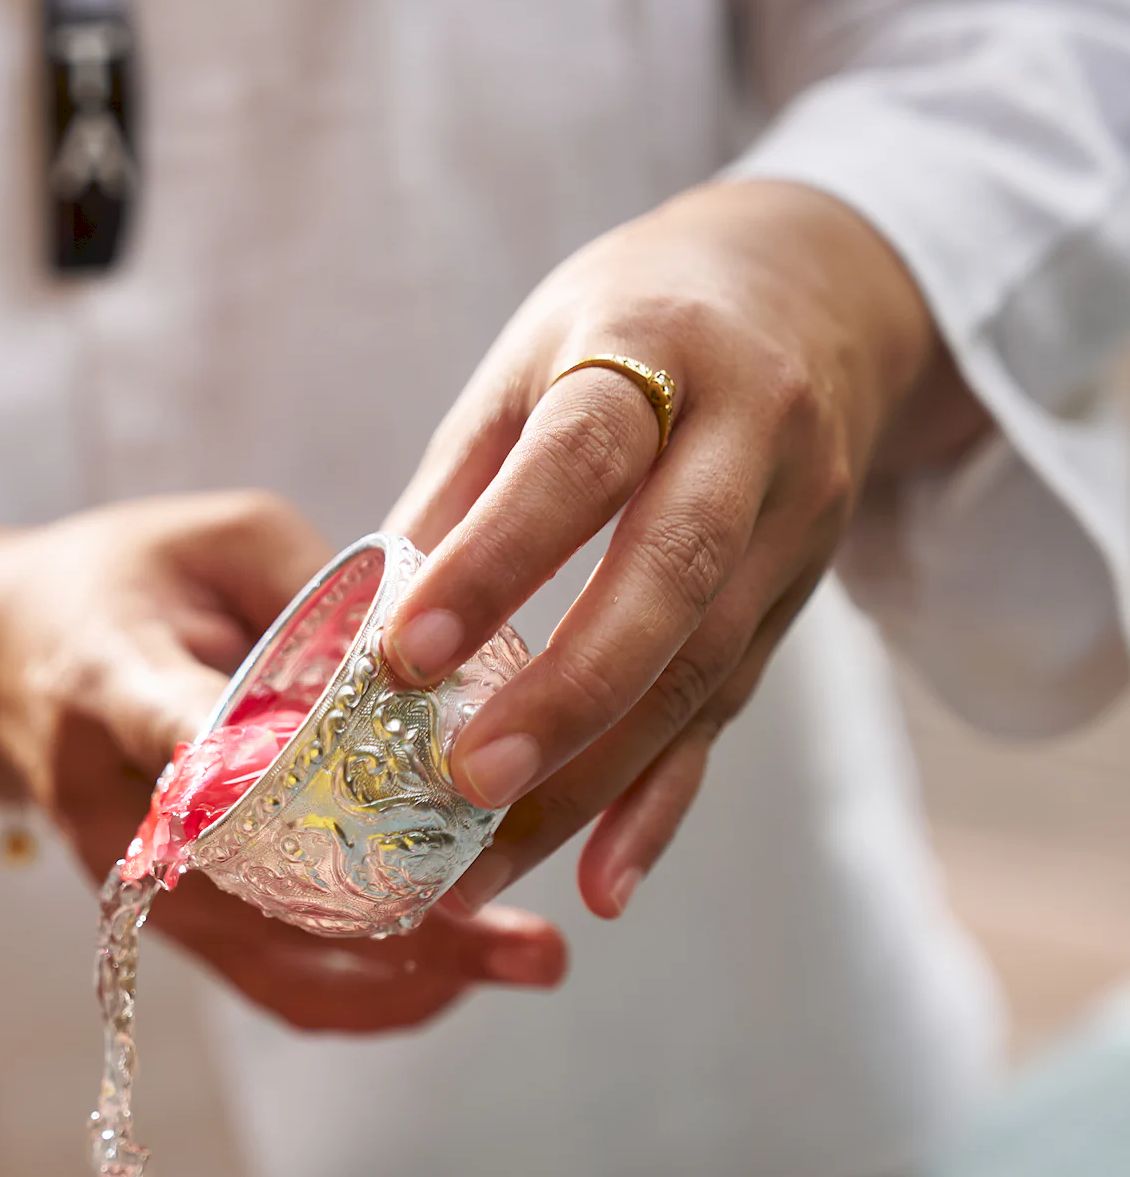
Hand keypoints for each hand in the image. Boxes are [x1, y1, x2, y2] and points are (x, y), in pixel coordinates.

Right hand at [0, 494, 564, 1028]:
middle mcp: (123, 808)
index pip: (178, 727)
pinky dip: (372, 994)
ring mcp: (146, 883)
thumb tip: (443, 661)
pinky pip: (273, 984)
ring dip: (413, 977)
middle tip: (528, 931)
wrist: (4, 661)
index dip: (264, 763)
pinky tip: (467, 976)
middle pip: (262, 886)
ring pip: (278, 962)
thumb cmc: (125, 581)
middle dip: (406, 917)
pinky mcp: (175, 920)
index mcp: (111, 679)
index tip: (366, 798)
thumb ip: (322, 590)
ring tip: (531, 961)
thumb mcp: (218, 537)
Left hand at [383, 180, 985, 916]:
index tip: (407, 655)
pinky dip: (658, 807)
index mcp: (662, 347)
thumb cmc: (635, 323)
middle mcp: (754, 436)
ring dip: (592, 783)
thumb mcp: (535, 357)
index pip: (582, 461)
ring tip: (484, 864)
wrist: (815, 292)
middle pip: (670, 582)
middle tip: (463, 784)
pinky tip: (600, 884)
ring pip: (701, 672)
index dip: (498, 562)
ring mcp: (796, 527)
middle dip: (565, 695)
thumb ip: (458, 488)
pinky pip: (726, 719)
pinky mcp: (800, 603)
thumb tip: (360, 626)